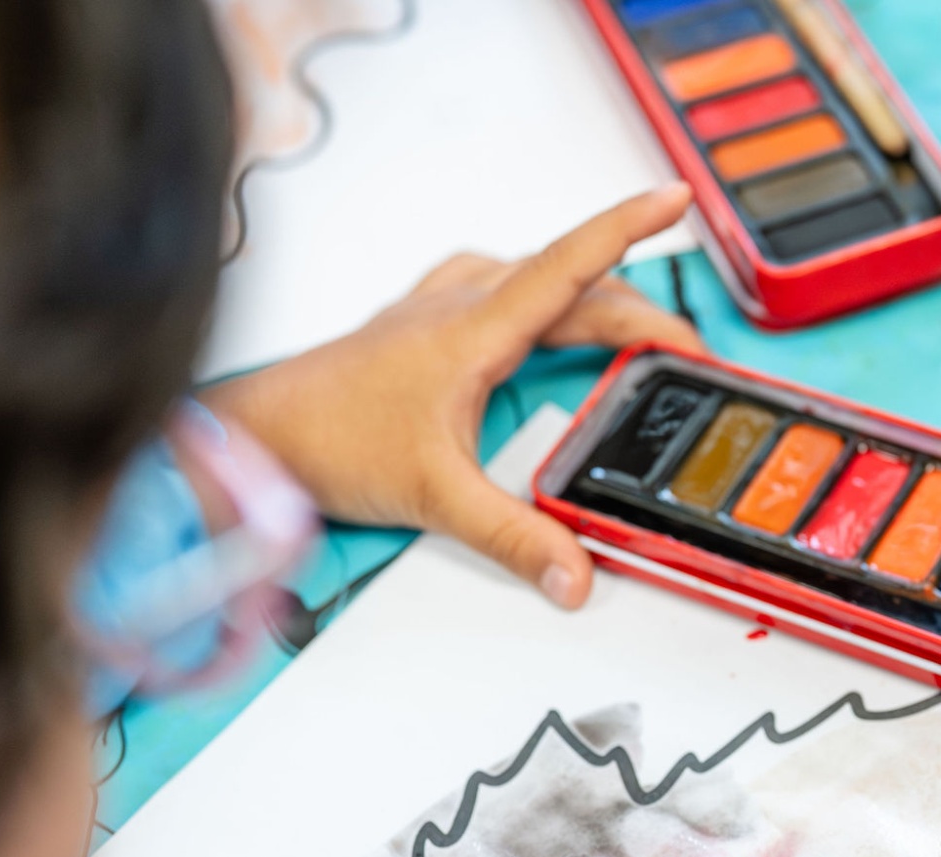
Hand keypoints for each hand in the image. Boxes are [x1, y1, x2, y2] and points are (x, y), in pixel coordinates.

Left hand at [202, 184, 702, 608]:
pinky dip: (538, 300)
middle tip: (686, 349)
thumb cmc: (325, 443)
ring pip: (534, 283)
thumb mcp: (435, 498)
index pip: (571, 265)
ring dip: (590, 299)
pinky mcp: (418, 329)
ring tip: (631, 333)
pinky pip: (496, 292)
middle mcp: (458, 307)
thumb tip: (573, 572)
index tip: (676, 199)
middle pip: (571, 285)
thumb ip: (514, 538)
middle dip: (639, 309)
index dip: (629, 227)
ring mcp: (435, 312)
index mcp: (474, 329)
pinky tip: (537, 326)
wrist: (254, 435)